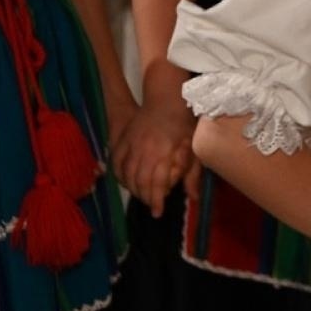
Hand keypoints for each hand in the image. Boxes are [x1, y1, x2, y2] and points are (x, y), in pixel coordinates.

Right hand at [112, 94, 196, 215]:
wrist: (166, 97)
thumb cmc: (183, 122)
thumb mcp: (194, 147)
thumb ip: (192, 173)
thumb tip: (193, 197)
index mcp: (162, 152)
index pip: (156, 183)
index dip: (156, 200)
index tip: (158, 212)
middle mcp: (143, 150)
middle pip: (139, 181)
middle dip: (145, 197)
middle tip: (152, 205)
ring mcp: (130, 144)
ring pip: (125, 174)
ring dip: (132, 188)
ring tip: (142, 195)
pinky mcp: (122, 139)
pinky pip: (115, 162)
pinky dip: (119, 175)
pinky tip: (126, 181)